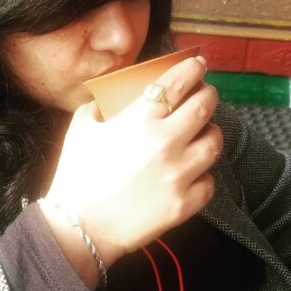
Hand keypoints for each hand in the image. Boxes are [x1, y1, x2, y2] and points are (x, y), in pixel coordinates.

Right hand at [43, 56, 221, 272]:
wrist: (80, 226)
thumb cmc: (77, 176)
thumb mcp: (80, 129)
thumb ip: (96, 107)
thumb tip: (106, 100)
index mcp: (140, 118)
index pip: (178, 82)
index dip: (193, 68)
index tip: (198, 65)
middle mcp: (165, 141)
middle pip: (205, 105)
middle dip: (208, 94)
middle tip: (204, 94)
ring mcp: (178, 173)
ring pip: (214, 142)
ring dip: (210, 133)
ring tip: (202, 134)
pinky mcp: (184, 203)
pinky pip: (210, 182)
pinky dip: (204, 175)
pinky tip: (193, 174)